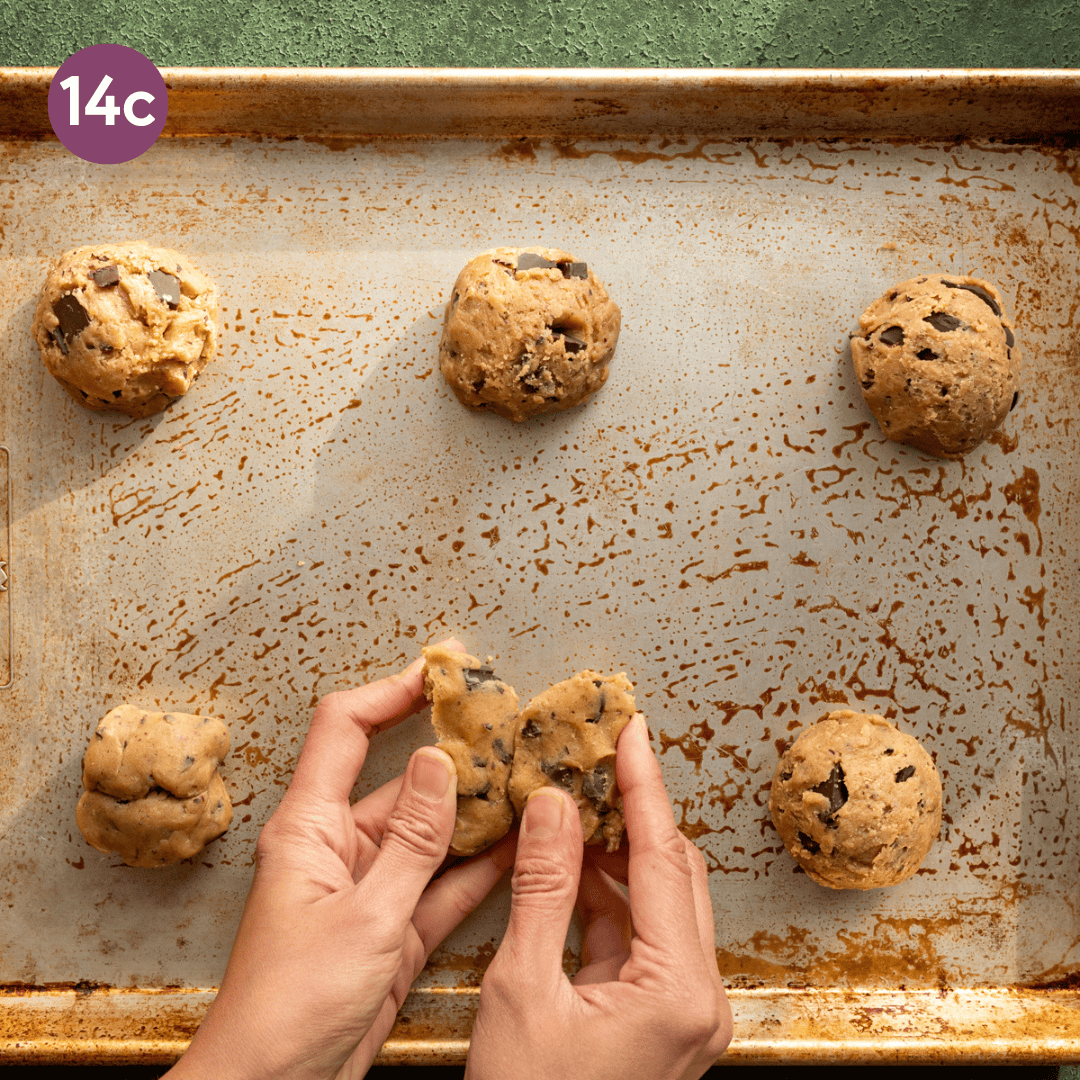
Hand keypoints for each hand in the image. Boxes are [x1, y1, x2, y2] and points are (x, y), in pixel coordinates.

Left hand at [166, 643, 509, 1079]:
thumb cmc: (290, 1007)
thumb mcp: (364, 916)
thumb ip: (409, 840)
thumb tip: (438, 763)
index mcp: (309, 829)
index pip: (344, 729)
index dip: (391, 691)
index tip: (439, 669)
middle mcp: (337, 850)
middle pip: (399, 780)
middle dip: (453, 753)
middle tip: (504, 727)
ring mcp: (367, 891)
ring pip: (428, 834)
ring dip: (474, 812)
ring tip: (526, 780)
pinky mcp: (391, 932)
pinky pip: (440, 885)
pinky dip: (477, 868)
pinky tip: (519, 847)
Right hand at [465, 714, 731, 1079]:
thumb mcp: (522, 991)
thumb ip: (542, 891)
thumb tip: (552, 807)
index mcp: (679, 991)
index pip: (664, 858)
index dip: (643, 785)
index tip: (631, 731)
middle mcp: (699, 997)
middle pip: (675, 872)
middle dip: (633, 812)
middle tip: (597, 760)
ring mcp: (685, 1009)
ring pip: (662, 900)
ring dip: (617, 852)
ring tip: (574, 803)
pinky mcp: (662, 1017)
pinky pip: (642, 934)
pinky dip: (608, 895)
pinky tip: (571, 865)